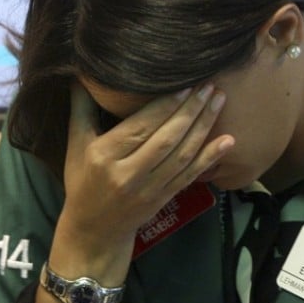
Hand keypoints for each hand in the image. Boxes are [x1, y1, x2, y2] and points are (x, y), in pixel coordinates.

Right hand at [50, 82, 232, 280]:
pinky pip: (191, 175)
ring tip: (219, 101)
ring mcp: (149, 189)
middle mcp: (128, 174)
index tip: (186, 85)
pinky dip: (211, 157)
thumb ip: (81, 108)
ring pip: (182, 155)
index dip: (165, 106)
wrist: (94, 230)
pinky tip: (228, 141)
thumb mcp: (76, 145)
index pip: (140, 127)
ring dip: (204, 127)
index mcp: (104, 156)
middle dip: (190, 111)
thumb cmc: (83, 181)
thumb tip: (80, 72)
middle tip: (210, 86)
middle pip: (165, 139)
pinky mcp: (164, 199)